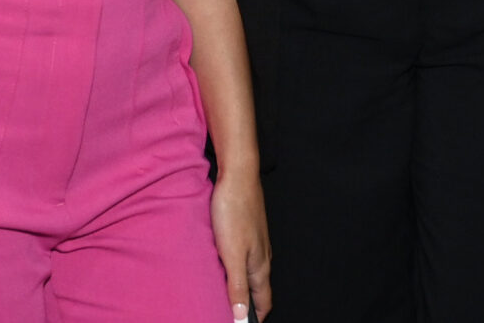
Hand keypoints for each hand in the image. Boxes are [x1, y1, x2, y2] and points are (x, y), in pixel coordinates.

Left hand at [210, 167, 271, 320]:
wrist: (237, 175)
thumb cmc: (234, 211)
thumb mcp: (232, 254)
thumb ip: (237, 286)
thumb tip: (241, 316)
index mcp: (260, 267)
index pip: (263, 302)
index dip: (254, 318)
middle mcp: (261, 256)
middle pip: (256, 289)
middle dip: (245, 304)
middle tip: (228, 312)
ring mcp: (255, 242)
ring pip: (249, 272)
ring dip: (238, 285)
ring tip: (222, 292)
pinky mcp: (246, 230)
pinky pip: (242, 256)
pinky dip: (234, 267)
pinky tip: (220, 263)